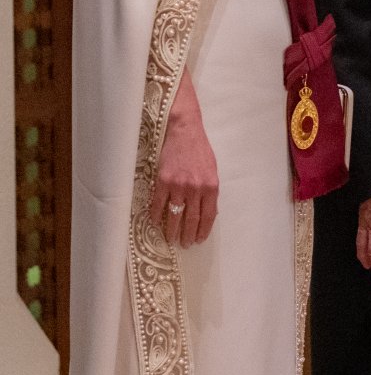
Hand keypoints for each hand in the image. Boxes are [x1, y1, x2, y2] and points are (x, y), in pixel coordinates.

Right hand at [150, 73, 218, 247]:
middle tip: (185, 244)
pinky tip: (155, 222)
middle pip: (192, 219)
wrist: (184, 130)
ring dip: (173, 230)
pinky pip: (158, 204)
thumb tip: (207, 208)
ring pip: (175, 215)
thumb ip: (209, 189)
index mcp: (211, 187)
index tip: (199, 239)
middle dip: (188, 235)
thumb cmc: (199, 149)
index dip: (203, 230)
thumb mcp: (212, 169)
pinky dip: (156, 215)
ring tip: (172, 239)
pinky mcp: (163, 181)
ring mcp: (179, 186)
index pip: (209, 215)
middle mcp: (196, 189)